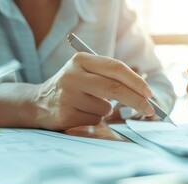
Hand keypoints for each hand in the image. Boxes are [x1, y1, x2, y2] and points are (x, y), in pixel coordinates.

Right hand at [33, 52, 154, 129]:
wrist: (37, 103)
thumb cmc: (72, 87)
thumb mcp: (86, 72)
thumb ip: (111, 77)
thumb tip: (144, 94)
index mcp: (81, 60)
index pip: (116, 68)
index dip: (136, 81)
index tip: (150, 93)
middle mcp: (72, 75)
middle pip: (114, 88)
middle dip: (136, 101)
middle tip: (150, 110)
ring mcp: (67, 96)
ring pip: (105, 108)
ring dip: (105, 111)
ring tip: (87, 105)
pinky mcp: (65, 114)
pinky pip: (95, 120)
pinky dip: (94, 120)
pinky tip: (79, 113)